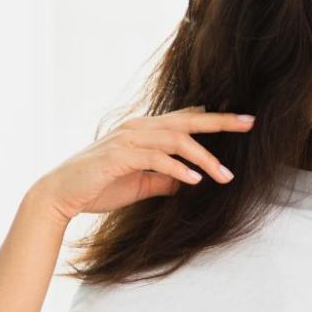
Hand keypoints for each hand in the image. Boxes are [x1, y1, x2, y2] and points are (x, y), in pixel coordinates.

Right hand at [30, 106, 253, 221]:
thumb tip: (190, 181)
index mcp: (144, 131)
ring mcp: (128, 139)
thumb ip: (165, 179)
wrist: (62, 194)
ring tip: (225, 176)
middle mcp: (138, 128)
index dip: (212, 118)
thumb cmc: (100, 187)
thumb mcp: (142, 184)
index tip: (242, 120)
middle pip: (187, 120)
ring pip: (176, 140)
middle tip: (249, 123)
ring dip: (204, 158)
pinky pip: (156, 158)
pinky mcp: (120, 155)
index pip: (183, 119)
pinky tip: (195, 181)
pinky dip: (179, 168)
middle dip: (220, 122)